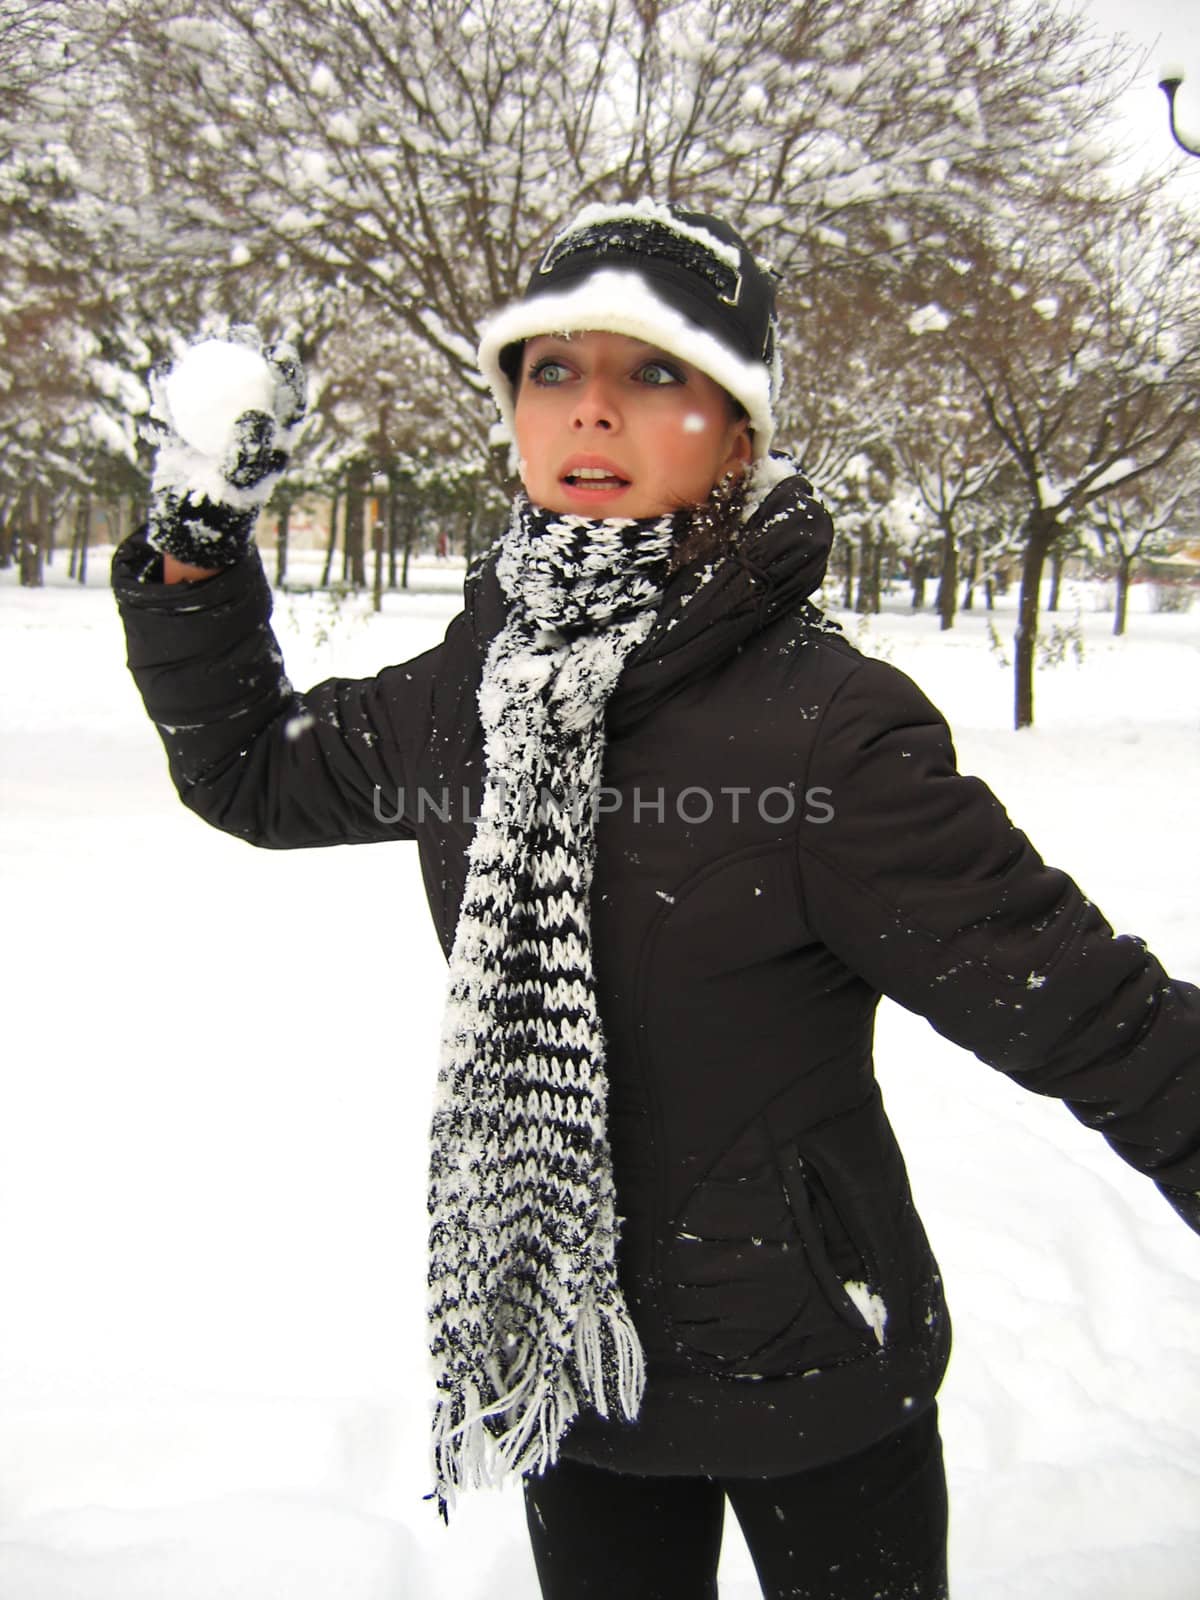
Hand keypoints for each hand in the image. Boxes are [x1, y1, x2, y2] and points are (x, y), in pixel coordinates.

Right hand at [145, 327, 306, 570]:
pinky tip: (165, 374)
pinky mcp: (182, 430)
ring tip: (202, 342)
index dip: (286, 369)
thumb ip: (248, 453)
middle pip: (248, 376)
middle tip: (238, 333)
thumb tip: (257, 415)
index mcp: (270, 438)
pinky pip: (175, 401)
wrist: (189, 535)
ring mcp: (211, 425)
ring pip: (210, 382)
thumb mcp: (239, 487)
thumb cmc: (224, 516)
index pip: (284, 395)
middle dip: (246, 347)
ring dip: (207, 356)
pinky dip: (169, 387)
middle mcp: (242, 426)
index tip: (281, 350)